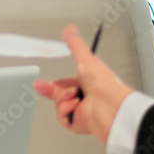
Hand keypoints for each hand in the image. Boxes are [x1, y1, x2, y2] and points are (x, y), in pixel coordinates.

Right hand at [34, 25, 132, 143]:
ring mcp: (81, 111)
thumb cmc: (104, 83)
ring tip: (75, 96)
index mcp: (86, 83)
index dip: (55, 84)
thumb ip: (75, 44)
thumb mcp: (86, 59)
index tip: (43, 82)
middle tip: (42, 86)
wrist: (110, 105)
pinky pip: (63, 118)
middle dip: (52, 91)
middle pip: (59, 96)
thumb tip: (70, 29)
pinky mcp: (78, 123)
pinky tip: (74, 106)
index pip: (65, 84)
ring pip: (59, 106)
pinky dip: (66, 111)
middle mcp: (84, 98)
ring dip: (63, 99)